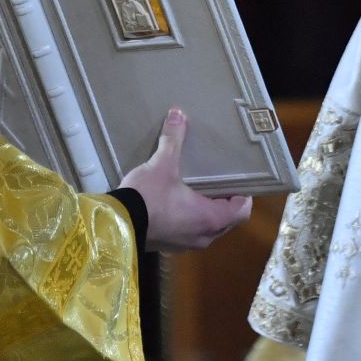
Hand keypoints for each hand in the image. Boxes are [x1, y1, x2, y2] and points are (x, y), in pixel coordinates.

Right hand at [117, 108, 251, 252]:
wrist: (116, 225)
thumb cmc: (148, 197)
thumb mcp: (162, 165)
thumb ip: (172, 140)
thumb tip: (178, 114)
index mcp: (211, 218)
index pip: (242, 210)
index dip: (244, 195)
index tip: (239, 180)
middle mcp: (204, 236)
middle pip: (228, 221)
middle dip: (226, 203)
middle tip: (220, 182)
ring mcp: (186, 244)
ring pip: (209, 229)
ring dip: (209, 213)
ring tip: (200, 191)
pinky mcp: (170, 246)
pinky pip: (191, 233)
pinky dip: (191, 221)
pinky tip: (178, 205)